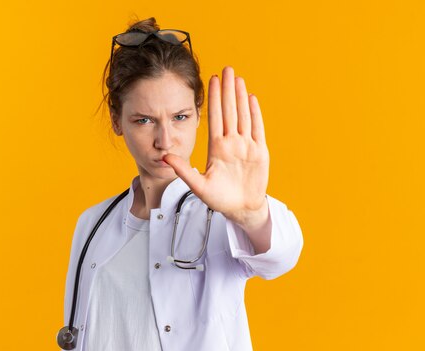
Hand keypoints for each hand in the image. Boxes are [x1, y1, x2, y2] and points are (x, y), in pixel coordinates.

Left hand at [162, 66, 269, 226]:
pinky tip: (251, 98)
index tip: (210, 80)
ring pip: (243, 115)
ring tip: (238, 78)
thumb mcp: (198, 185)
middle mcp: (231, 143)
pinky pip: (257, 129)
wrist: (241, 209)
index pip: (215, 118)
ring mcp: (246, 146)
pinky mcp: (259, 152)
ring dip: (241, 97)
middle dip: (227, 90)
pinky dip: (255, 114)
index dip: (213, 99)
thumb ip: (183, 171)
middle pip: (229, 111)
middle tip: (226, 68)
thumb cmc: (219, 199)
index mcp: (216, 148)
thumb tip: (165, 157)